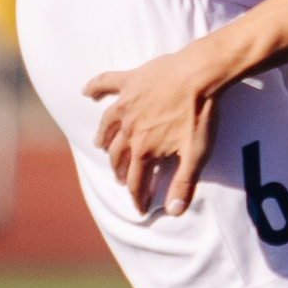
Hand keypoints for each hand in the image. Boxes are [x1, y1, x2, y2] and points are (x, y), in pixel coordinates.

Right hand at [85, 53, 222, 216]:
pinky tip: (86, 91)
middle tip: (124, 180)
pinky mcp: (130, 81)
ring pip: (107, 126)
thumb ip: (183, 184)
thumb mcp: (196, 155)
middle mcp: (129, 129)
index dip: (138, 197)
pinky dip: (95, 87)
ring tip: (101, 146)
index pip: (136, 181)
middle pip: (118, 156)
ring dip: (103, 138)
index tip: (141, 207)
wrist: (201, 74)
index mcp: (144, 149)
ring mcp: (126, 104)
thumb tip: (174, 212)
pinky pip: (106, 83)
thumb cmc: (201, 114)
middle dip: (120, 172)